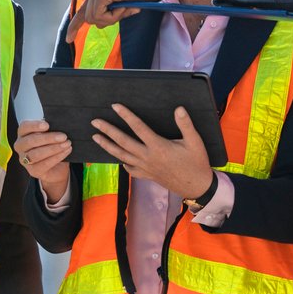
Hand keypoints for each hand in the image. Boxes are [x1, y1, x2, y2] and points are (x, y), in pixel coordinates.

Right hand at [13, 119, 72, 203]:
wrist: (56, 167)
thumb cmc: (51, 145)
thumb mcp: (50, 134)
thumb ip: (50, 129)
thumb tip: (58, 123)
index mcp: (23, 134)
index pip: (24, 127)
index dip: (34, 126)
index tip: (47, 125)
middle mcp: (20, 146)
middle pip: (30, 141)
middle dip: (48, 138)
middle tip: (63, 136)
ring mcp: (24, 160)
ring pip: (36, 154)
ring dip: (53, 148)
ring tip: (67, 144)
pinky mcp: (32, 171)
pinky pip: (44, 164)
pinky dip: (57, 157)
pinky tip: (66, 151)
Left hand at [70, 0, 151, 33]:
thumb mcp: (126, 6)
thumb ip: (111, 13)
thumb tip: (99, 24)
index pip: (84, 10)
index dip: (75, 25)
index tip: (68, 39)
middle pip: (90, 18)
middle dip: (108, 21)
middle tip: (126, 10)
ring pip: (94, 19)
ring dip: (113, 19)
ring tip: (128, 7)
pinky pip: (100, 15)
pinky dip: (114, 16)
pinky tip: (125, 5)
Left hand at [89, 103, 214, 202]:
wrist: (196, 186)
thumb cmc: (197, 163)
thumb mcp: (195, 142)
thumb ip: (186, 124)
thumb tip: (179, 108)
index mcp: (158, 147)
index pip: (138, 128)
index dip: (126, 116)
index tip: (115, 106)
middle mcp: (148, 157)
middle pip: (123, 142)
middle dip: (108, 131)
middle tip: (95, 122)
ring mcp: (145, 168)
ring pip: (121, 156)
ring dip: (107, 146)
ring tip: (95, 137)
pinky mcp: (147, 176)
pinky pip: (130, 169)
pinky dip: (122, 163)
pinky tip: (118, 158)